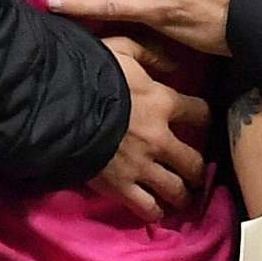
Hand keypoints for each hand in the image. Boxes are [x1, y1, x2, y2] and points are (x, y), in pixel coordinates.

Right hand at [97, 39, 211, 221]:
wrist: (57, 104)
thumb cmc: (89, 72)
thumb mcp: (121, 49)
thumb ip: (149, 53)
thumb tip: (173, 65)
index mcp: (163, 103)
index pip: (200, 113)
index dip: (204, 117)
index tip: (202, 122)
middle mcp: (160, 139)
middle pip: (193, 162)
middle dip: (198, 170)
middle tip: (196, 173)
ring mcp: (141, 167)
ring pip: (175, 189)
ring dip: (182, 194)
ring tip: (183, 197)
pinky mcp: (121, 187)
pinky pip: (146, 207)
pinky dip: (154, 211)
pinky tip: (157, 211)